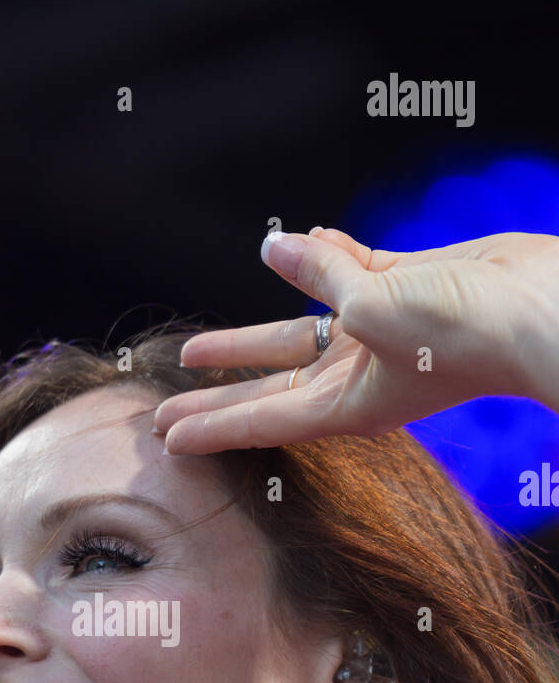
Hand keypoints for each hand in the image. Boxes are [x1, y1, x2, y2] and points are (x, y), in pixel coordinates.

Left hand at [152, 227, 558, 452]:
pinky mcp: (402, 293)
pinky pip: (346, 277)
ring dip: (249, 339)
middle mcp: (357, 375)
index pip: (263, 420)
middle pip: (268, 389)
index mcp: (347, 402)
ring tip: (197, 348)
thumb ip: (321, 277)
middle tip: (162, 410)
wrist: (536, 306)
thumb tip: (277, 244)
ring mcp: (379, 335)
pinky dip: (320, 261)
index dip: (211, 427)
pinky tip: (293, 244)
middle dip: (215, 399)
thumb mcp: (375, 305)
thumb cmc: (460, 328)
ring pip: (296, 335)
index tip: (165, 439)